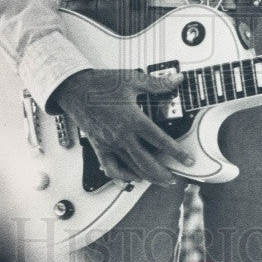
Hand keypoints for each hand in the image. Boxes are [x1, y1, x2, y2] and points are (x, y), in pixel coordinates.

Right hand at [48, 68, 193, 184]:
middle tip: (174, 178)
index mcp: (133, 120)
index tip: (187, 160)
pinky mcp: (99, 147)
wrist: (74, 89)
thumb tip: (176, 80)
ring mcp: (109, 144)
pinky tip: (131, 178)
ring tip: (159, 181)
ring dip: (147, 177)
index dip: (176, 152)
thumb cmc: (101, 84)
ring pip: (131, 168)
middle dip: (163, 174)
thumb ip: (157, 84)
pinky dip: (122, 176)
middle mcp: (122, 136)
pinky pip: (111, 168)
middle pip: (146, 162)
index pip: (160, 141)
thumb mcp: (132, 79)